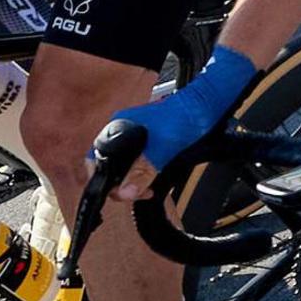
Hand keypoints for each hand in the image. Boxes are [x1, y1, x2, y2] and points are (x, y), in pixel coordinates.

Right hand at [108, 46, 259, 201]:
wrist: (205, 107)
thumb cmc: (184, 119)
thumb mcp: (160, 151)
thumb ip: (141, 171)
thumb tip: (124, 192)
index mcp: (117, 128)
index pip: (95, 161)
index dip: (105, 182)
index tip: (122, 193)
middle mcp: (122, 131)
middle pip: (108, 166)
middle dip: (120, 185)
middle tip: (137, 193)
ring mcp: (135, 136)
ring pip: (123, 167)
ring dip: (131, 182)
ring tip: (145, 189)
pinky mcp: (148, 141)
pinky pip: (137, 163)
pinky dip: (142, 175)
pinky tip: (151, 180)